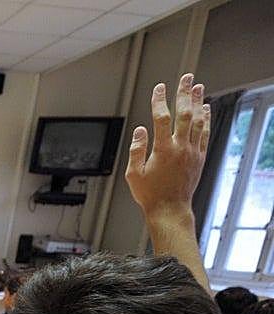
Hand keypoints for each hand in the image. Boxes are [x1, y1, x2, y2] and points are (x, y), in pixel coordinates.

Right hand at [125, 73, 209, 222]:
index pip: (161, 118)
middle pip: (184, 113)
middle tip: (186, 78)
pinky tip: (206, 109)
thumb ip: (136, 149)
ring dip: (198, 102)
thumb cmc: (150, 194)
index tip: (159, 88)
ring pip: (198, 121)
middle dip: (185, 93)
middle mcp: (180, 147)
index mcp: (163, 150)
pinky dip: (206, 119)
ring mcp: (192, 151)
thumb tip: (139, 130)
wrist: (170, 209)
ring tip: (198, 87)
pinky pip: (205, 133)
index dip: (159, 100)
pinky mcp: (199, 157)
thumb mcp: (133, 174)